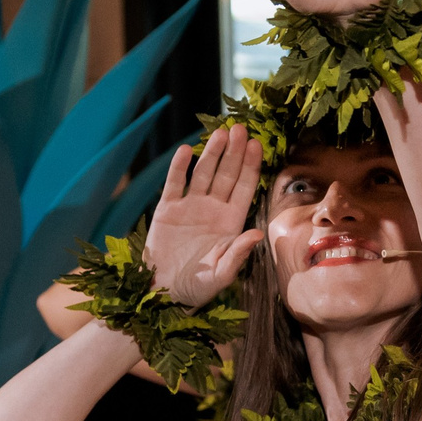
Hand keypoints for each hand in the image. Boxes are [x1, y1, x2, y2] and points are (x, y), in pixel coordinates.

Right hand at [144, 126, 264, 307]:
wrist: (164, 292)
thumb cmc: (199, 287)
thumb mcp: (222, 274)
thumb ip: (239, 254)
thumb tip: (257, 234)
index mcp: (231, 222)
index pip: (244, 188)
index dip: (250, 166)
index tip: (256, 144)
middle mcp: (213, 209)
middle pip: (226, 174)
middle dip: (233, 152)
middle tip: (239, 128)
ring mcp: (190, 207)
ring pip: (203, 174)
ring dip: (211, 153)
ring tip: (219, 134)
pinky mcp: (167, 209)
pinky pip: (174, 184)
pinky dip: (179, 167)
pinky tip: (186, 150)